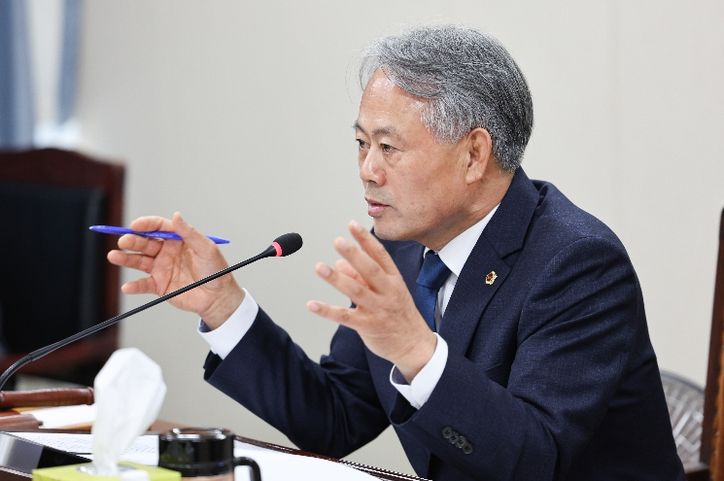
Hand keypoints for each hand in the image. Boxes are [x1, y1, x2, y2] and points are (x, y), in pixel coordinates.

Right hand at [106, 212, 243, 327]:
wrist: (218, 297)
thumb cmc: (217, 271)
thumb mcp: (206, 249)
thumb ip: (190, 233)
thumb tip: (176, 215)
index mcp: (178, 240)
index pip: (158, 227)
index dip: (146, 224)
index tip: (135, 225)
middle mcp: (166, 252)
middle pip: (145, 243)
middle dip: (132, 240)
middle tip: (124, 241)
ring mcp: (161, 268)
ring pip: (139, 261)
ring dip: (126, 258)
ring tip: (114, 256)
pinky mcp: (159, 285)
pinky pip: (143, 284)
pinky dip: (134, 286)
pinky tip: (127, 286)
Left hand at [307, 221, 436, 380]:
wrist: (414, 345)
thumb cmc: (398, 314)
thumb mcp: (386, 291)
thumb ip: (362, 277)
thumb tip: (340, 264)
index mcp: (394, 280)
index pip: (380, 255)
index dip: (365, 239)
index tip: (352, 224)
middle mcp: (388, 292)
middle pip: (370, 270)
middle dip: (354, 254)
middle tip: (338, 241)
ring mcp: (379, 309)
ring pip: (356, 291)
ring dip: (337, 279)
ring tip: (320, 267)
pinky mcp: (368, 326)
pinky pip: (345, 317)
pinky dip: (327, 310)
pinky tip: (312, 304)